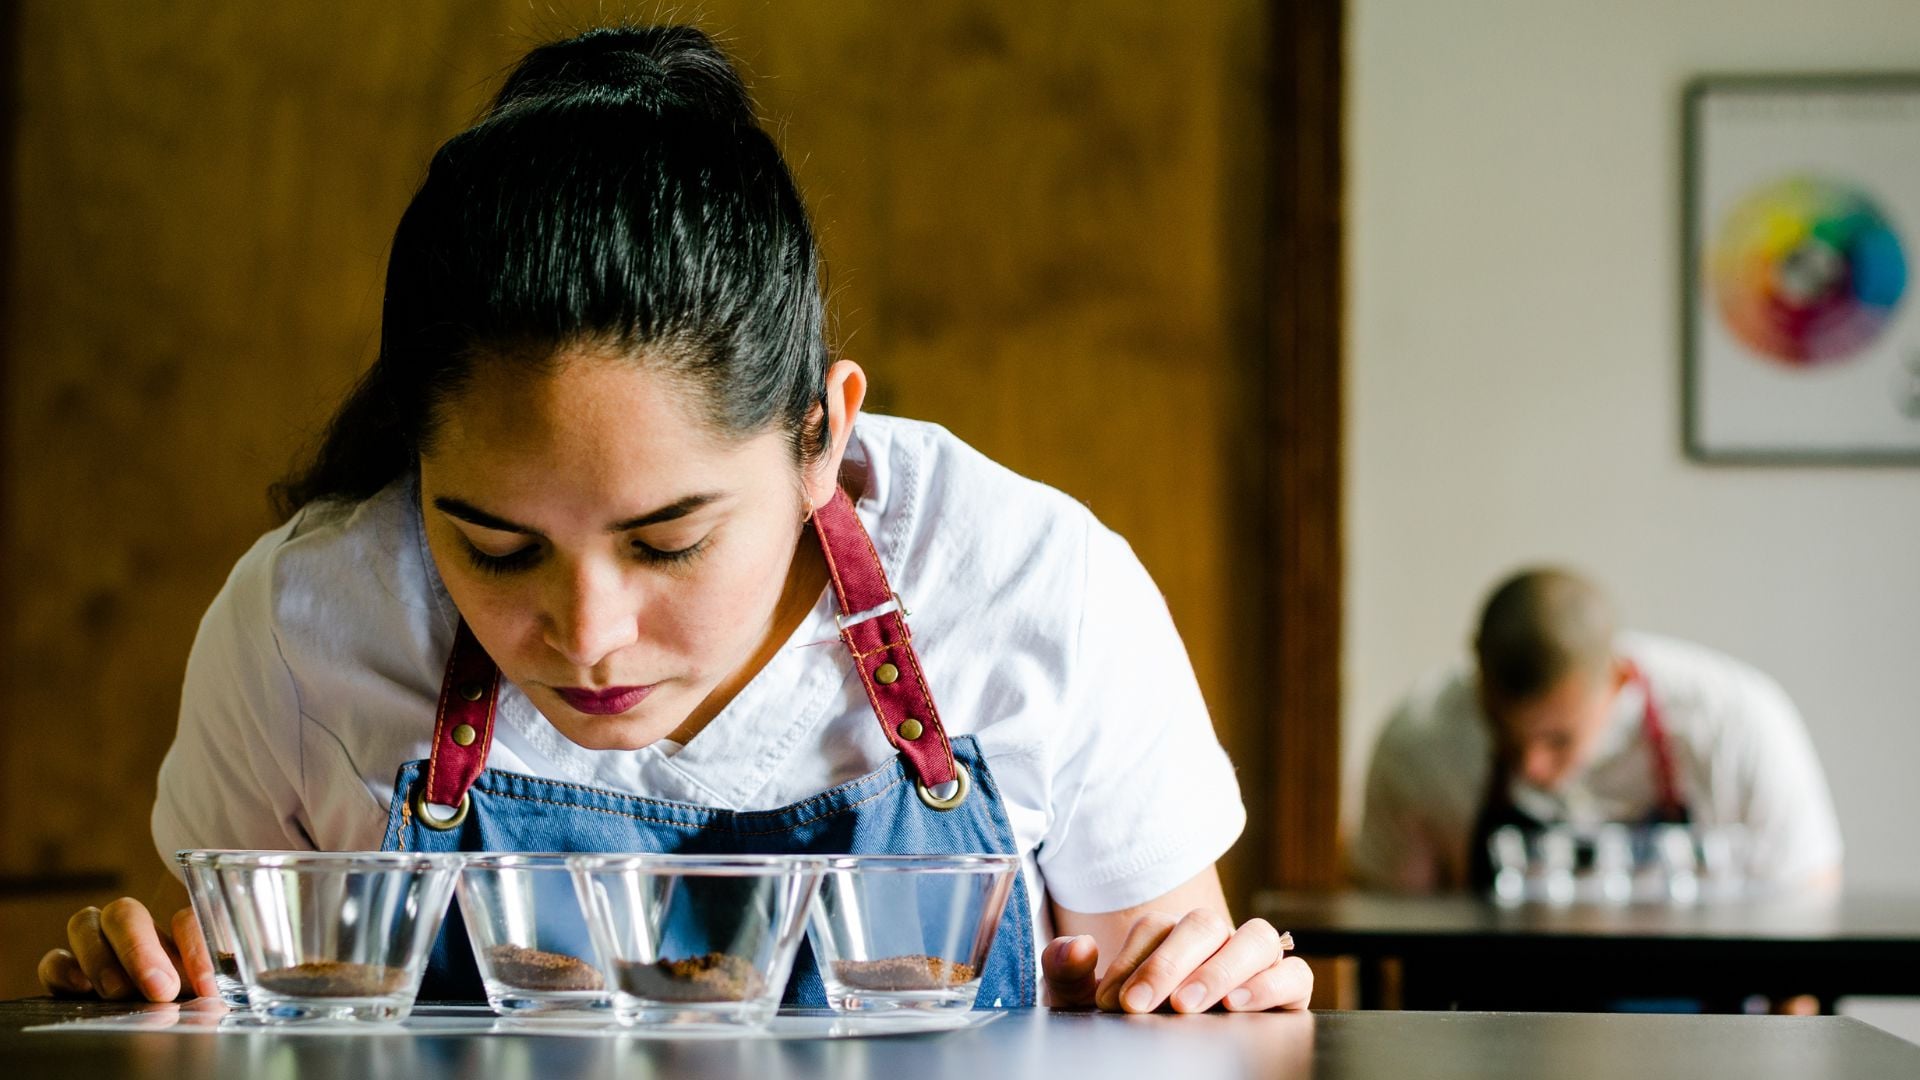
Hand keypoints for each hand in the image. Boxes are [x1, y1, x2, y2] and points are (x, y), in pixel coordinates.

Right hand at [37, 899, 217, 1001]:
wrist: (162, 1024)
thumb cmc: (194, 1002)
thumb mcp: (209, 992)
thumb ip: (211, 981)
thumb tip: (217, 988)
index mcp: (178, 931)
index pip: (185, 919)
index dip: (195, 947)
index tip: (208, 985)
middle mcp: (137, 932)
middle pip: (125, 912)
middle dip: (138, 949)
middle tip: (160, 989)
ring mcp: (98, 947)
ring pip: (84, 924)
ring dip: (100, 958)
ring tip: (119, 992)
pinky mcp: (68, 976)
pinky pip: (53, 961)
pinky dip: (63, 971)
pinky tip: (83, 989)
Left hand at [1043, 910, 1308, 1012]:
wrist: (1155, 1056)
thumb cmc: (1127, 1021)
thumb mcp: (1085, 1001)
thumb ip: (1067, 970)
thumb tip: (1078, 946)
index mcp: (1169, 935)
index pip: (1156, 926)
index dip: (1133, 959)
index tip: (1112, 1001)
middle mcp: (1215, 941)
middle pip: (1203, 924)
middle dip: (1170, 963)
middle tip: (1142, 1005)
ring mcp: (1253, 962)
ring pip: (1256, 937)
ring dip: (1220, 968)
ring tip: (1188, 1004)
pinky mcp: (1286, 991)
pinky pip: (1296, 973)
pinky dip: (1272, 983)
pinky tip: (1239, 1005)